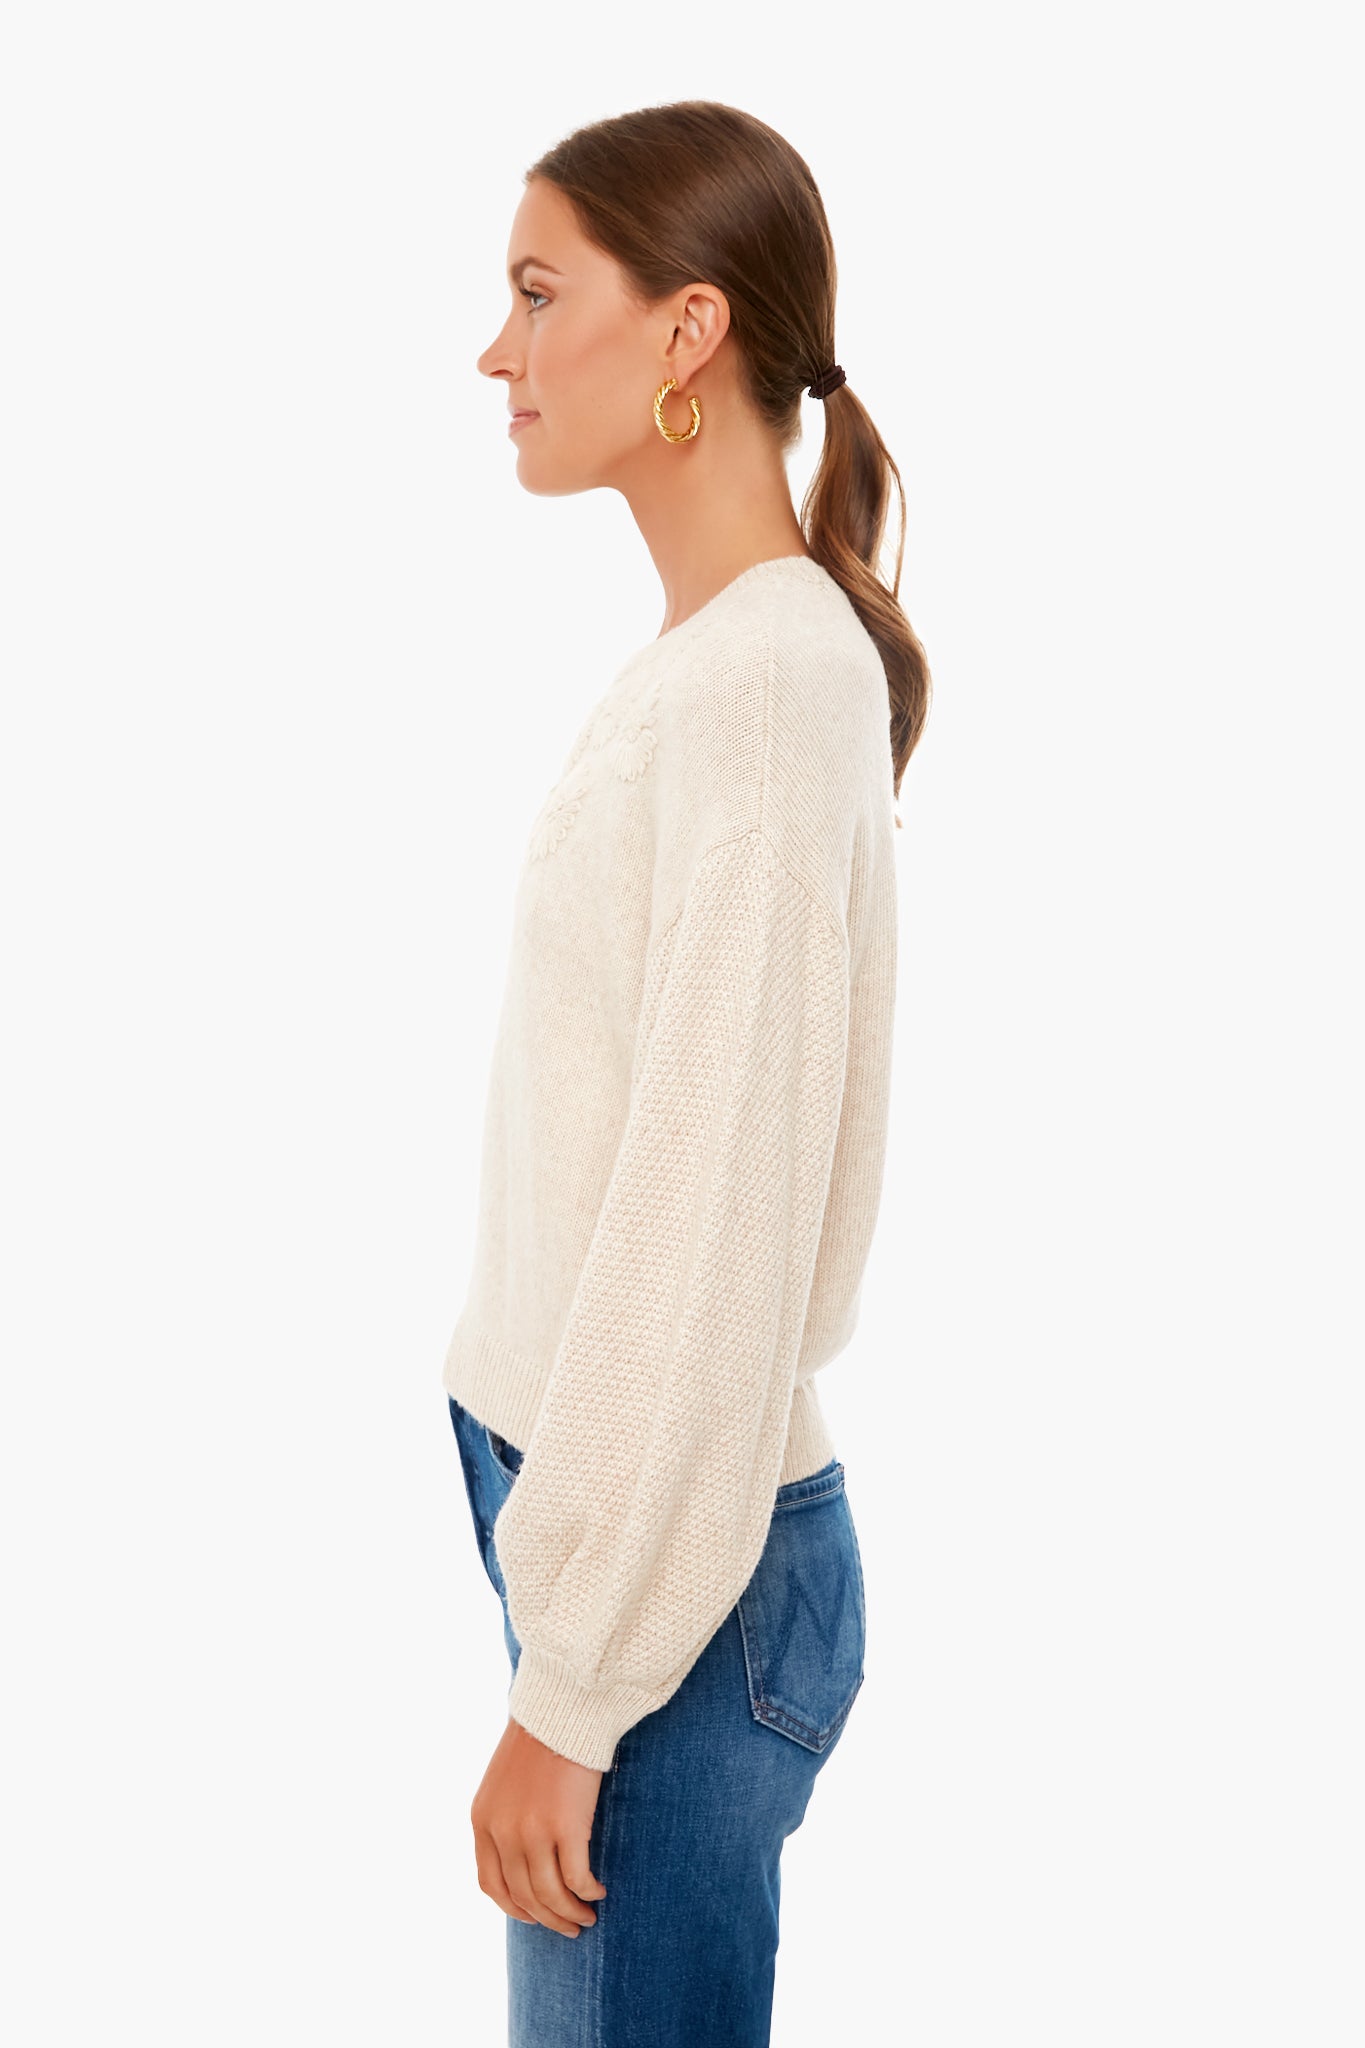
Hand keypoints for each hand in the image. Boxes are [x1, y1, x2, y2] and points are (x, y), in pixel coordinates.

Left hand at [471, 1716, 608, 1936]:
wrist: (562, 1709)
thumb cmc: (540, 1741)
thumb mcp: (503, 1783)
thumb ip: (504, 1820)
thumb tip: (522, 1862)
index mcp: (483, 1821)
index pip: (492, 1885)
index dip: (516, 1908)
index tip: (536, 1916)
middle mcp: (503, 1832)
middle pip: (524, 1896)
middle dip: (548, 1919)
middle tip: (570, 1926)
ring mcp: (532, 1832)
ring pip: (550, 1895)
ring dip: (570, 1913)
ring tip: (587, 1916)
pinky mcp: (566, 1827)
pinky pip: (576, 1877)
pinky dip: (587, 1891)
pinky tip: (598, 1890)